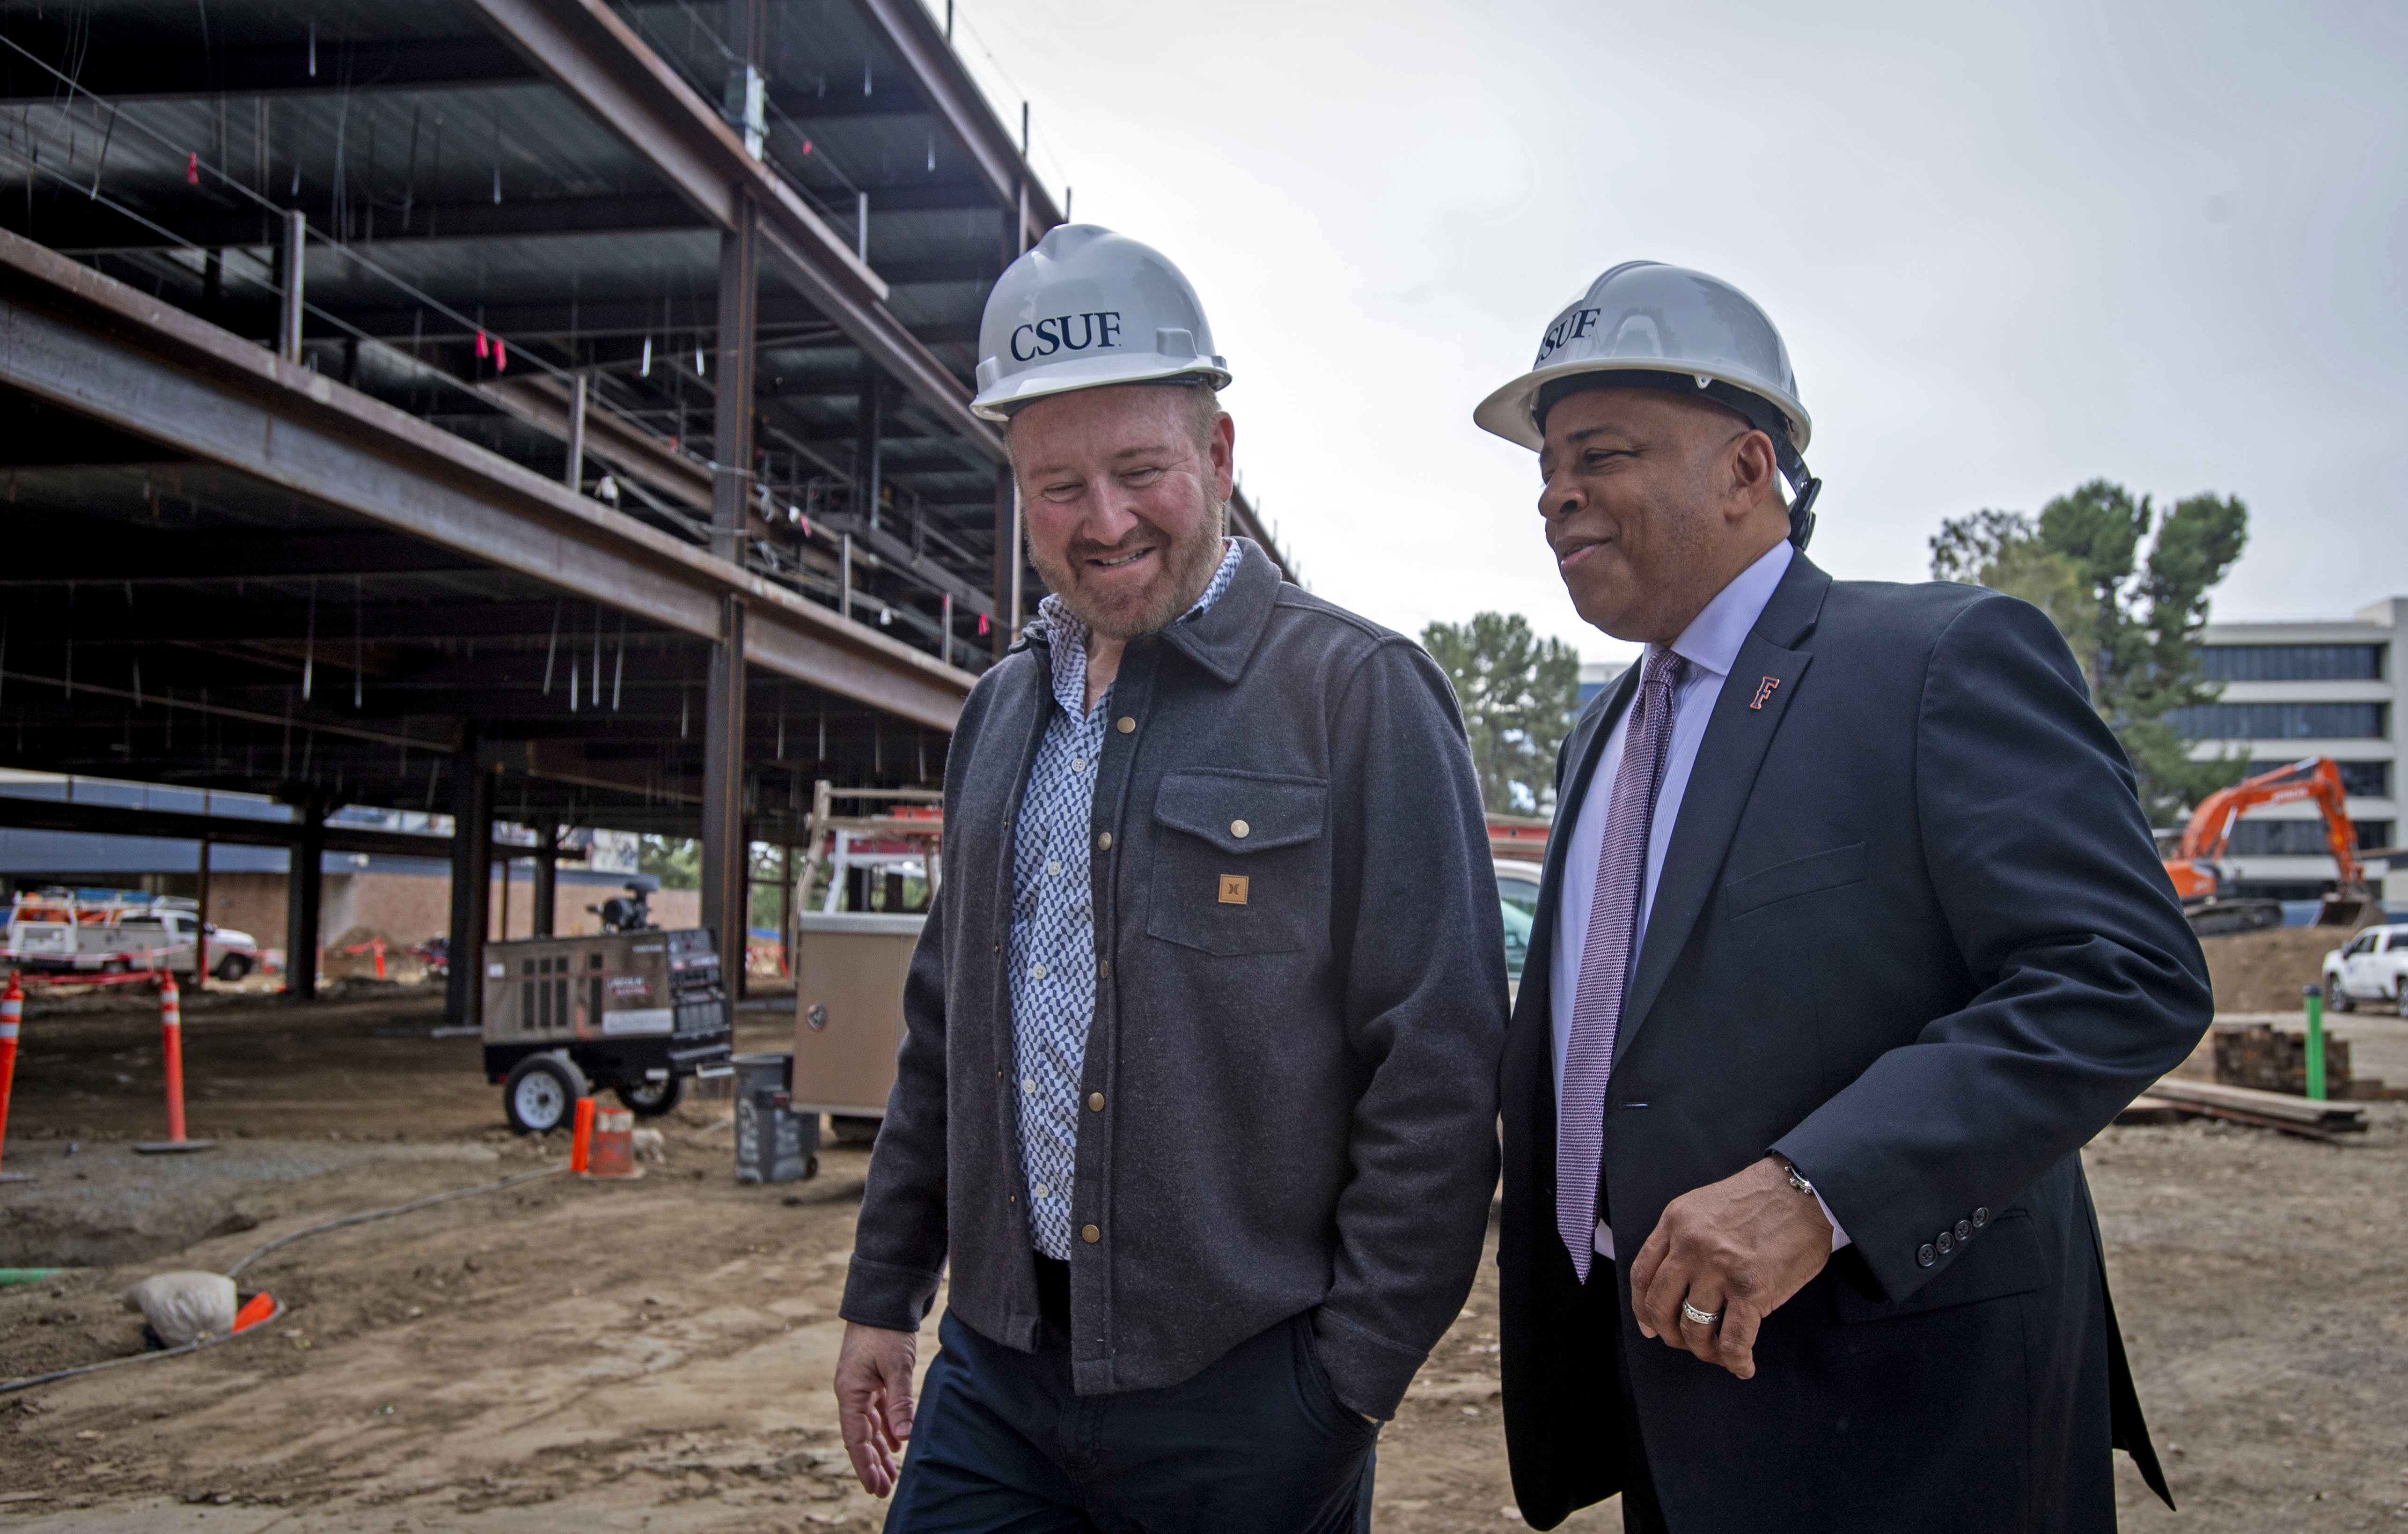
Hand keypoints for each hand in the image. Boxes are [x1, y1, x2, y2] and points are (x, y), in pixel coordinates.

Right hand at [835, 1322, 918, 1495]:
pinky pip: (877, 1412)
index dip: (864, 1465)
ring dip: (879, 1451)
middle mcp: (851, 1393)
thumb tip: (903, 1437)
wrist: (882, 1301)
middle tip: (884, 1491)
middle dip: (871, 1465)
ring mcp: (861, 1387)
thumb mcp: (896, 1367)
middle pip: (860, 1437)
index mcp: (850, 1392)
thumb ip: (900, 1401)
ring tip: (891, 1475)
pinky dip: (885, 1429)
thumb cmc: (887, 1332)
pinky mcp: (872, 1380)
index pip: (855, 1438)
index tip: (874, 1487)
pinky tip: (895, 1444)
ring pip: (869, 1427)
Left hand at [1627, 1156, 1830, 1380]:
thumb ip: (1685, 1239)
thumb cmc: (1762, 1199)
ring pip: (1694, 1328)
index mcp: (1676, 1221)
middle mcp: (1691, 1245)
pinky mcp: (1751, 1289)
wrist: (1805, 1192)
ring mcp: (1719, 1268)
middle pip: (1661, 1305)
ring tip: (1717, 1353)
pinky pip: (1733, 1340)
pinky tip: (1743, 1367)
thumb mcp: (1705, 1206)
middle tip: (1684, 1343)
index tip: (1649, 1326)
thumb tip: (1675, 1285)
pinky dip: (1735, 1361)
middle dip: (1669, 1334)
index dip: (1642, 1308)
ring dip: (1704, 1350)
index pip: (1642, 1274)